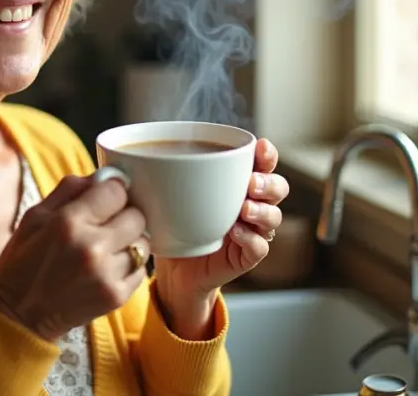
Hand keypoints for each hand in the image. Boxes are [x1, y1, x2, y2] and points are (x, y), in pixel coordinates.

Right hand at [0, 174, 150, 341]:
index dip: (111, 191)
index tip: (105, 198)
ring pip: (143, 242)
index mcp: (68, 222)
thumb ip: (69, 190)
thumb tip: (103, 175)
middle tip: (107, 224)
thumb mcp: (34, 217)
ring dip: (129, 241)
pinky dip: (130, 265)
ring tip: (108, 247)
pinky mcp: (116, 296)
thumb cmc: (23, 262)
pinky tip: (109, 267)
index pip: (116, 191)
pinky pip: (142, 270)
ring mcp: (107, 274)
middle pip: (136, 215)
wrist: (19, 315)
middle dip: (123, 214)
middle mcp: (91, 246)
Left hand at [152, 139, 288, 338]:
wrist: (173, 270)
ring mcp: (251, 231)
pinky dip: (251, 239)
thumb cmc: (175, 224)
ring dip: (262, 210)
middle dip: (269, 182)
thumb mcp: (171, 194)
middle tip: (251, 183)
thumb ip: (169, 174)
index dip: (268, 155)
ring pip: (274, 217)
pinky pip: (260, 247)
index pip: (263, 164)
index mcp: (237, 183)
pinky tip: (235, 232)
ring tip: (244, 209)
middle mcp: (250, 204)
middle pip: (278, 188)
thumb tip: (139, 154)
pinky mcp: (246, 256)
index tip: (261, 147)